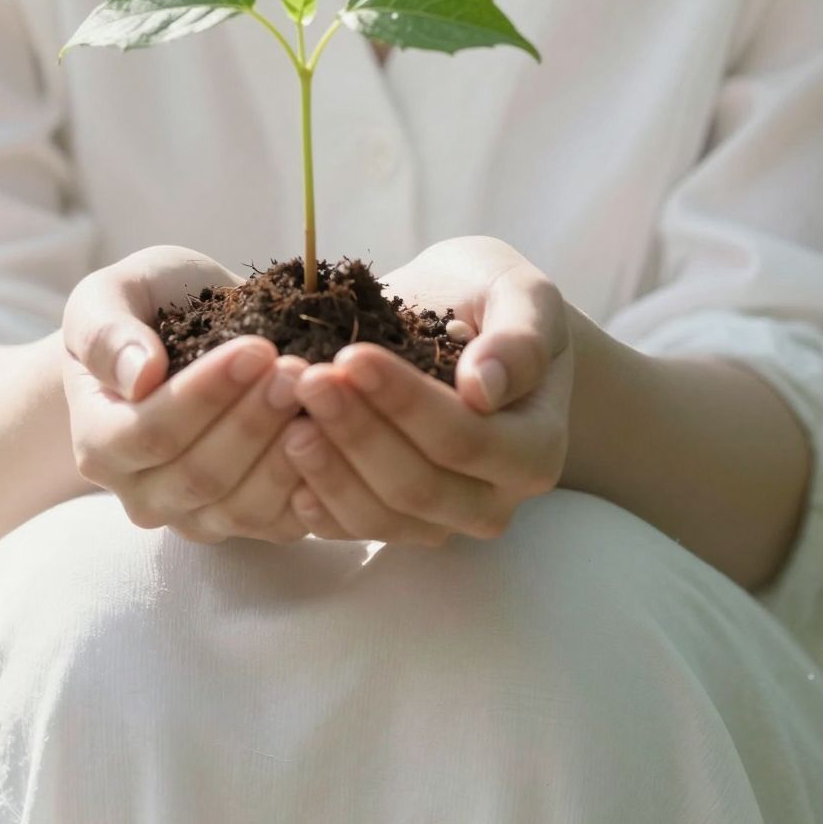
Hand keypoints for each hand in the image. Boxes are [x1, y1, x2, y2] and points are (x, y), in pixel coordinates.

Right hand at [57, 246, 318, 545]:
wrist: (172, 340)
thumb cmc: (139, 313)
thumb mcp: (107, 299)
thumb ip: (108, 335)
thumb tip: (139, 376)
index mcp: (98, 441)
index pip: (150, 434)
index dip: (206, 396)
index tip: (256, 348)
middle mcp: (141, 494)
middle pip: (200, 475)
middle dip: (254, 421)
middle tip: (297, 369)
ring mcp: (192, 516)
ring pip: (242, 506)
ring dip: (286, 452)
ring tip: (318, 395)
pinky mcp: (244, 524)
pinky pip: (280, 522)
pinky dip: (311, 484)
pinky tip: (334, 437)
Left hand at [282, 236, 573, 545]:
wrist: (464, 318)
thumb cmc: (492, 299)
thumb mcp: (519, 294)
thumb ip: (518, 339)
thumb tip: (484, 388)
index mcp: (536, 446)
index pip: (465, 439)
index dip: (406, 404)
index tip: (353, 356)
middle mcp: (496, 497)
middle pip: (419, 487)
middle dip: (358, 435)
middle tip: (308, 380)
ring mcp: (445, 518)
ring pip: (383, 518)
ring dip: (331, 472)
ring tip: (288, 421)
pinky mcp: (399, 522)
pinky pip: (355, 530)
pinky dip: (318, 502)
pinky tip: (286, 462)